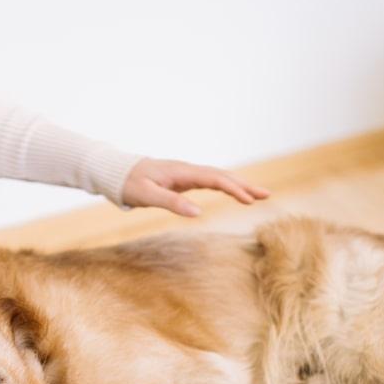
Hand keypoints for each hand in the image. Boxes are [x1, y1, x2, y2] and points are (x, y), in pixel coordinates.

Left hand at [122, 158, 269, 216]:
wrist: (117, 173)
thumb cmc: (130, 185)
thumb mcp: (147, 196)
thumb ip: (171, 203)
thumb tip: (198, 214)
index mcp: (181, 172)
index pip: (214, 179)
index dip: (233, 189)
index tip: (249, 201)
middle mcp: (187, 170)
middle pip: (222, 175)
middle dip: (245, 185)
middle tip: (266, 195)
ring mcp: (186, 174)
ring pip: (218, 177)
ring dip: (238, 185)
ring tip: (257, 195)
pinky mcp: (183, 179)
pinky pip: (210, 181)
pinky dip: (226, 186)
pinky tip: (234, 192)